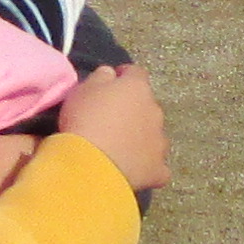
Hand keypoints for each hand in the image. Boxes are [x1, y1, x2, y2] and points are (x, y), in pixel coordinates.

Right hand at [55, 62, 168, 197]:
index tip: (112, 82)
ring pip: (153, 135)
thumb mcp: (83, 90)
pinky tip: (134, 170)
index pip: (136, 73)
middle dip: (133, 110)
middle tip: (111, 121)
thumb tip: (111, 74)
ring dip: (140, 137)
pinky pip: (157, 165)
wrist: (91, 167)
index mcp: (137, 88)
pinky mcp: (159, 169)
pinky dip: (147, 165)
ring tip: (120, 148)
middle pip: (146, 106)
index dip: (124, 76)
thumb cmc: (84, 122)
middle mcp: (155, 111)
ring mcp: (160, 142)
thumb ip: (101, 77)